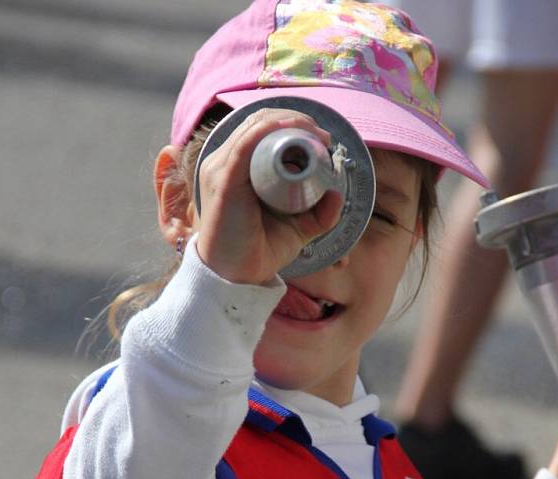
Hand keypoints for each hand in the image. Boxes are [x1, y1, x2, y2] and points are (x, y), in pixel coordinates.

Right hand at [195, 108, 343, 284]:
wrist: (237, 277)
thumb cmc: (259, 251)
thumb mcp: (297, 229)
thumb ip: (318, 215)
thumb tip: (336, 195)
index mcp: (236, 169)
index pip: (260, 129)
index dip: (292, 125)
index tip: (323, 140)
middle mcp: (224, 163)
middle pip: (259, 122)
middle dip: (296, 121)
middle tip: (324, 137)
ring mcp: (221, 169)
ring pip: (255, 127)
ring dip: (289, 122)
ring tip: (316, 135)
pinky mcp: (224, 180)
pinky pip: (245, 144)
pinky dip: (270, 130)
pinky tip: (293, 129)